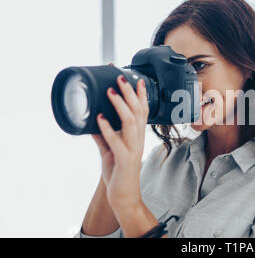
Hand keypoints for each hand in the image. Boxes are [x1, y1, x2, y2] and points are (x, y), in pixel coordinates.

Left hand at [96, 74, 148, 210]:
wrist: (123, 196)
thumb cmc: (118, 172)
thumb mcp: (109, 150)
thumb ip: (103, 135)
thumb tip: (92, 120)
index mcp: (137, 136)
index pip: (143, 111)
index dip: (140, 95)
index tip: (136, 79)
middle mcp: (138, 140)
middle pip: (138, 112)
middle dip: (130, 94)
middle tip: (120, 78)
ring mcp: (133, 149)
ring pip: (131, 123)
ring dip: (120, 106)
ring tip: (109, 92)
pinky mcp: (124, 160)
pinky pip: (116, 142)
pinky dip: (108, 129)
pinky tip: (99, 119)